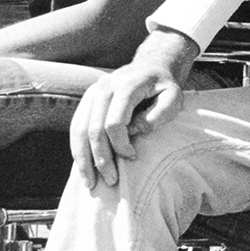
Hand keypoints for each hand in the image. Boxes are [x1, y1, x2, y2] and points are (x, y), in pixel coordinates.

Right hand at [69, 29, 197, 188]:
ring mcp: (92, 93)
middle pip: (94, 129)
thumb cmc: (164, 87)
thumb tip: (133, 132)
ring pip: (79, 130)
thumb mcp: (173, 97)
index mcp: (126, 85)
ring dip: (83, 159)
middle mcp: (103, 87)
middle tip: (110, 181)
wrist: (151, 67)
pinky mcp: (87, 101)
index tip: (133, 157)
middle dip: (100, 158)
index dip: (121, 144)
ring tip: (90, 183)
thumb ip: (159, 114)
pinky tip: (83, 167)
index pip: (114, 122)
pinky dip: (78, 149)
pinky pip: (76, 128)